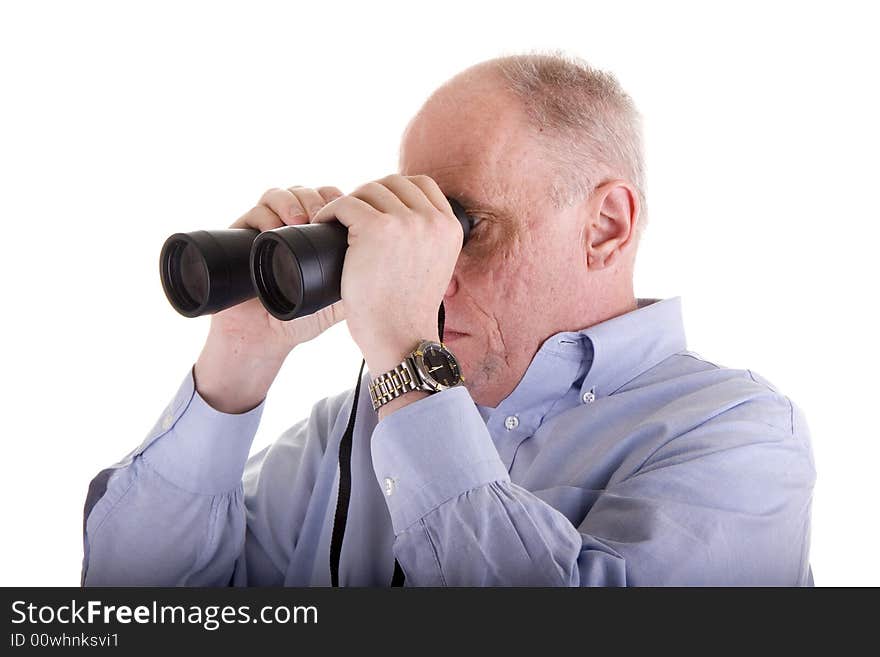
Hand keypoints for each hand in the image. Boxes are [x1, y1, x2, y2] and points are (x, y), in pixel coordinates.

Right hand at [194, 185, 345, 412]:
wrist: (263, 336)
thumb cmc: (301, 317)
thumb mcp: (341, 299)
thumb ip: (365, 281)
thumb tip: (397, 262)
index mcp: (318, 235)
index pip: (335, 201)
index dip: (346, 202)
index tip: (355, 215)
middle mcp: (293, 226)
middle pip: (312, 191)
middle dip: (323, 199)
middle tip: (329, 217)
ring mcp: (268, 226)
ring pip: (285, 193)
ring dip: (297, 200)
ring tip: (304, 220)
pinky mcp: (243, 232)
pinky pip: (256, 208)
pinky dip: (269, 211)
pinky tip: (281, 225)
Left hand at [310, 174, 462, 375]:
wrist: (400, 337)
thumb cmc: (407, 311)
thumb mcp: (432, 267)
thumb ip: (426, 241)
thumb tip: (400, 219)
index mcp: (449, 227)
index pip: (422, 185)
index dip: (395, 192)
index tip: (377, 208)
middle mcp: (432, 220)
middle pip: (393, 183)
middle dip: (369, 195)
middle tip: (353, 217)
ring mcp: (406, 222)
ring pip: (368, 191)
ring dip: (349, 203)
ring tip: (337, 222)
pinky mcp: (376, 228)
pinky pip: (346, 204)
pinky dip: (330, 211)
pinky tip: (324, 224)